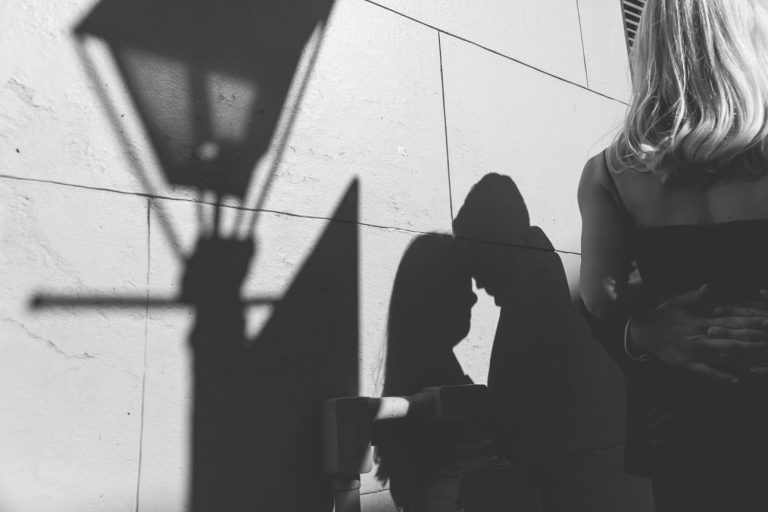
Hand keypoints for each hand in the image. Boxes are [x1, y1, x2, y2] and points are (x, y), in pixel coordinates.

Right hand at [630, 285, 767, 382]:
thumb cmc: (660, 315)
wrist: (640, 331)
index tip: (766, 321)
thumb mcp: (676, 301)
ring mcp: (693, 352)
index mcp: (699, 321)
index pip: (730, 322)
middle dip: (753, 342)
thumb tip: (709, 285)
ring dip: (744, 359)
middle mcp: (699, 337)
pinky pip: (707, 372)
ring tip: (763, 362)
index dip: (749, 322)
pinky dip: (722, 376)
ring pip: (723, 357)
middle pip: (731, 341)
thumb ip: (695, 295)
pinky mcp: (686, 364)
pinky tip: (737, 379)